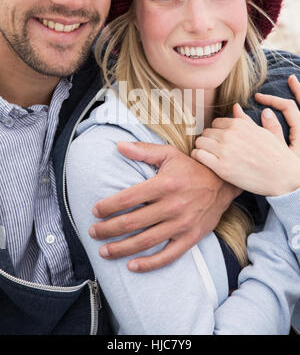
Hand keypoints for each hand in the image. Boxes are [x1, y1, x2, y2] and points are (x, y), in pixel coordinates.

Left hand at [90, 142, 240, 271]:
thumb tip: (118, 145)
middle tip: (93, 232)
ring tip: (104, 251)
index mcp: (164, 184)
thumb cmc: (192, 168)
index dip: (108, 206)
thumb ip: (143, 151)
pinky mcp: (191, 238)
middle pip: (132, 222)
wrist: (223, 184)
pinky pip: (168, 256)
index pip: (128, 199)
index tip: (95, 210)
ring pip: (145, 241)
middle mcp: (172, 205)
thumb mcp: (169, 154)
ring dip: (121, 248)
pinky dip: (149, 263)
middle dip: (107, 229)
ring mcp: (182, 224)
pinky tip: (132, 266)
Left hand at [191, 75, 299, 196]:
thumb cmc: (275, 154)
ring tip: (209, 156)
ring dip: (202, 148)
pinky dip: (198, 157)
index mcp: (239, 124)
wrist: (283, 177)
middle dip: (208, 140)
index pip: (215, 123)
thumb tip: (235, 107)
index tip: (220, 141)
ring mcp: (225, 151)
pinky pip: (198, 155)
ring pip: (199, 142)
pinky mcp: (221, 167)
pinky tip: (205, 162)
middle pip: (206, 132)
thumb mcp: (262, 132)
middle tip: (215, 151)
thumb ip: (245, 119)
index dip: (217, 132)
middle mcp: (230, 135)